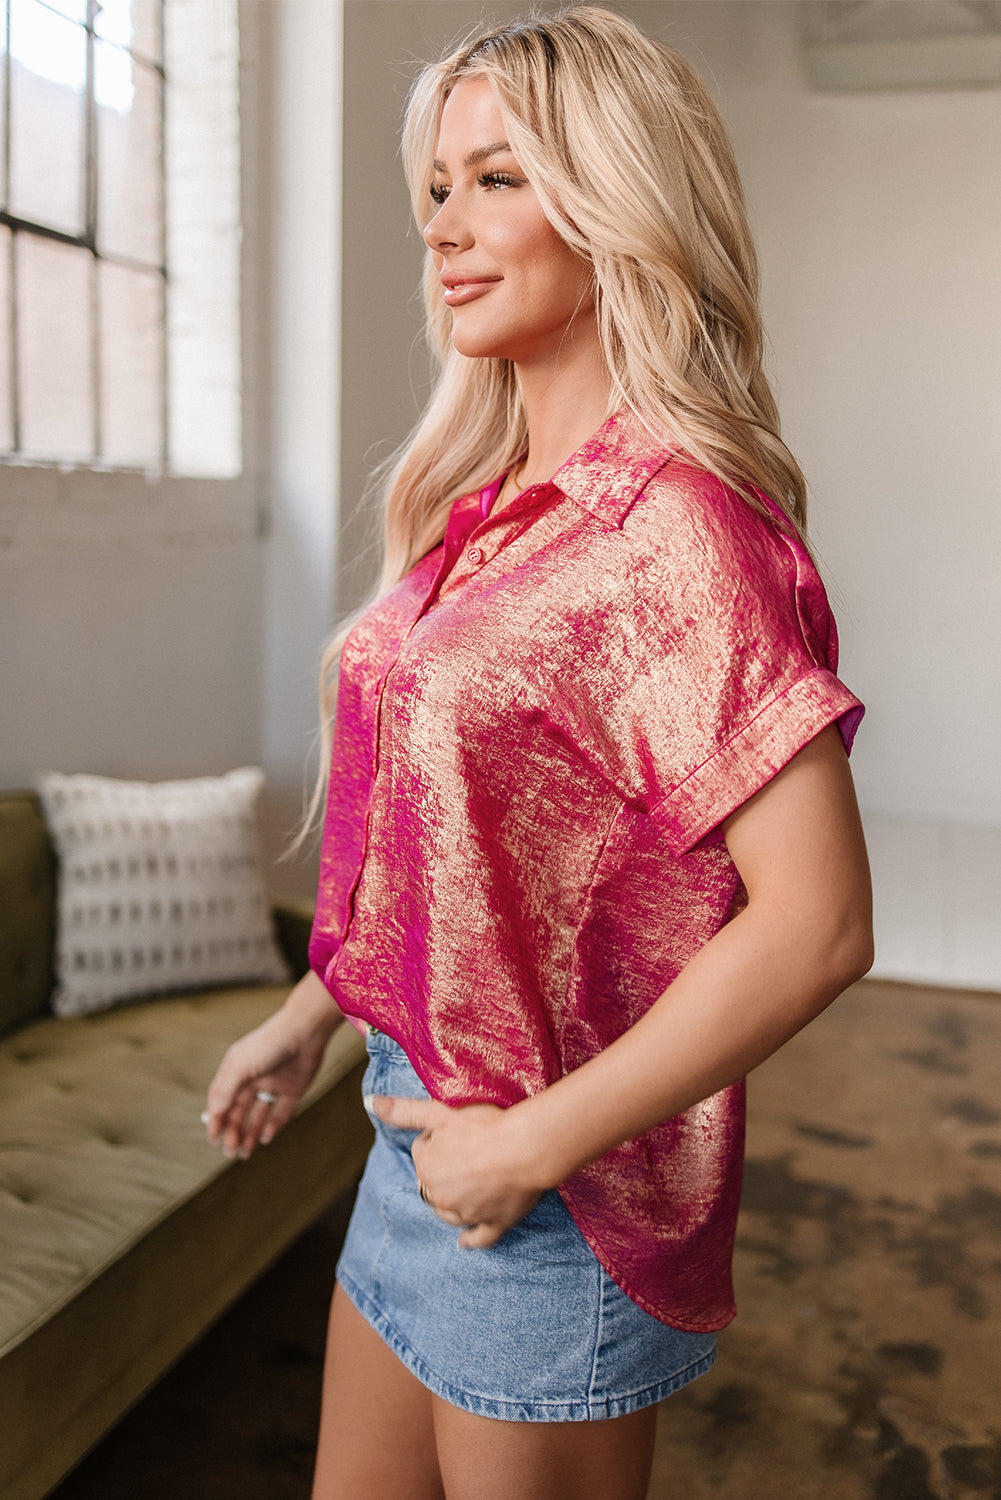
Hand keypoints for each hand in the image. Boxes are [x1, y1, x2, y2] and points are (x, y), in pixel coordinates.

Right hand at [203, 972, 341, 1158]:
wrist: (304, 1030)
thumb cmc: (268, 1045)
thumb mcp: (240, 1067)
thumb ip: (225, 1091)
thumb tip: (211, 1115)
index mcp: (236, 1071)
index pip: (221, 1101)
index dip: (216, 1120)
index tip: (213, 1140)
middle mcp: (254, 1078)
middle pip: (239, 1111)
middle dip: (233, 1131)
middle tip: (231, 1152)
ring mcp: (274, 1084)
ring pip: (259, 1114)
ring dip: (250, 1133)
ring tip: (245, 1153)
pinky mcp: (294, 1088)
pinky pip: (282, 1111)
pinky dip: (274, 1125)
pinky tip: (265, 1137)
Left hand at [371, 1095, 544, 1248]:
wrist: (526, 1148)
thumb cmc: (485, 1126)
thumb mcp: (440, 1113)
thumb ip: (405, 1111)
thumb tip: (371, 1103)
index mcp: (425, 1169)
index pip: (424, 1151)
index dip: (440, 1137)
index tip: (460, 1128)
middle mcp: (439, 1197)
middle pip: (434, 1183)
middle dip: (445, 1170)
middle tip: (471, 1150)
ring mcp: (466, 1215)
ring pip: (450, 1212)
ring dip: (454, 1201)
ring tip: (472, 1182)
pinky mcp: (492, 1225)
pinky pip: (478, 1239)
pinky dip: (471, 1240)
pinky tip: (465, 1243)